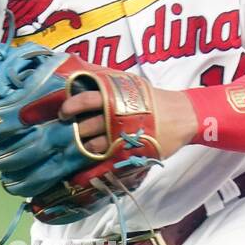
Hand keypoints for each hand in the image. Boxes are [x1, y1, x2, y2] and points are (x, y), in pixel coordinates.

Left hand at [60, 82, 198, 159]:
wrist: (181, 117)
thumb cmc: (152, 99)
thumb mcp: (131, 83)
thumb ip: (108, 82)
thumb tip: (81, 76)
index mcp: (115, 98)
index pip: (86, 100)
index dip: (70, 106)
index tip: (63, 112)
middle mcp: (116, 118)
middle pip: (86, 126)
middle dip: (73, 131)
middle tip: (68, 132)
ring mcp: (122, 138)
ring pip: (93, 146)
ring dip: (82, 148)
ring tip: (78, 147)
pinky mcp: (129, 154)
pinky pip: (106, 163)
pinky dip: (94, 166)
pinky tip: (86, 167)